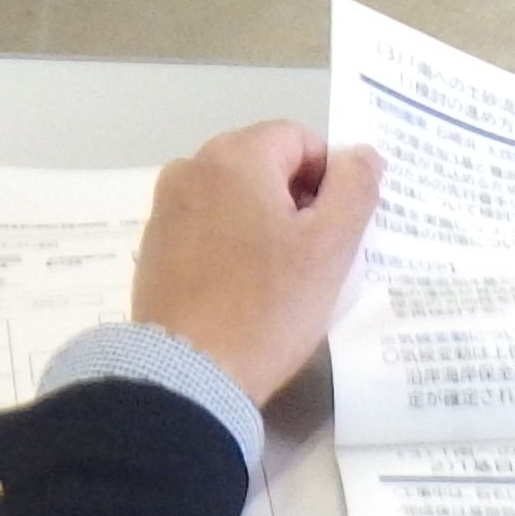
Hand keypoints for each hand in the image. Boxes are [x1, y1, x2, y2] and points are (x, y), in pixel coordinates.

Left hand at [131, 121, 382, 405]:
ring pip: (235, 198)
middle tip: (312, 260)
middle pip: (265, 166)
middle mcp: (192, 167)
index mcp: (235, 155)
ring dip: (263, 225)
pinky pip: (206, 228)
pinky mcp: (153, 246)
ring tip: (276, 281)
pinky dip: (230, 247)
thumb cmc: (267, 306)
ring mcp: (167, 207)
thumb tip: (361, 154)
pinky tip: (240, 292)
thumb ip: (354, 188)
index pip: (300, 140)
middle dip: (295, 203)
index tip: (333, 232)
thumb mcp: (329, 248)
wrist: (187, 375)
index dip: (328, 181)